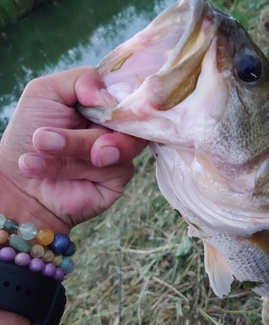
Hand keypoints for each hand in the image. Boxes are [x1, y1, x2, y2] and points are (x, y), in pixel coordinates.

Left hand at [0, 67, 147, 232]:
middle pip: (128, 122)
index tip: (102, 107)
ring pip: (120, 146)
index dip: (127, 100)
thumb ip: (82, 79)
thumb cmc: (29, 133)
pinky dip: (75, 169)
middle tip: (44, 140)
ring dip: (76, 148)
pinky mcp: (119, 179)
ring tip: (41, 150)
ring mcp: (121, 153)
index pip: (132, 95)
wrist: (17, 182)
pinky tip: (45, 170)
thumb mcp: (45, 92)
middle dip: (83, 134)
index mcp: (105, 104)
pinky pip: (115, 169)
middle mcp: (118, 127)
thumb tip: (109, 97)